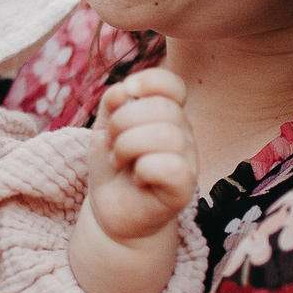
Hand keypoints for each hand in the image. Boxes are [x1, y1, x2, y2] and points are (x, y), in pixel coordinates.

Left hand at [86, 68, 195, 241]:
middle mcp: (183, 134)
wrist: (112, 211)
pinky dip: (145, 169)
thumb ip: (112, 104)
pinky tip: (137, 178)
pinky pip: (172, 167)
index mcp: (168, 115)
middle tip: (113, 144)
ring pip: (166, 135)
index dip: (150, 81)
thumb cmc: (114, 167)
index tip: (126, 93)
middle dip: (123, 122)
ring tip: (120, 161)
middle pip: (163, 108)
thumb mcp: (104, 128)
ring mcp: (188, 161)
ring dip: (128, 146)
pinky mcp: (184, 189)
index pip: (173, 85)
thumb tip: (124, 90)